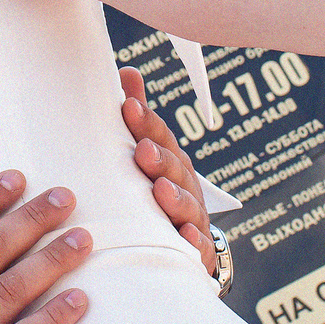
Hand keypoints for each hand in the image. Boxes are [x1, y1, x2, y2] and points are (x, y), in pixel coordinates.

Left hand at [119, 66, 216, 274]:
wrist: (185, 248)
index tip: (128, 107)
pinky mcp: (196, 251)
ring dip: (175, 197)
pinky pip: (198, 247)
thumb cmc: (155, 193)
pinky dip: (193, 241)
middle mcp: (184, 186)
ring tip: (161, 191)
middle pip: (175, 169)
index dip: (146, 123)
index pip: (160, 137)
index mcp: (170, 161)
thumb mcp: (146, 155)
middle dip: (160, 159)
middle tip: (142, 151)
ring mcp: (192, 218)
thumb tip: (126, 71)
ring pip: (187, 206)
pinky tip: (185, 235)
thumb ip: (137, 120)